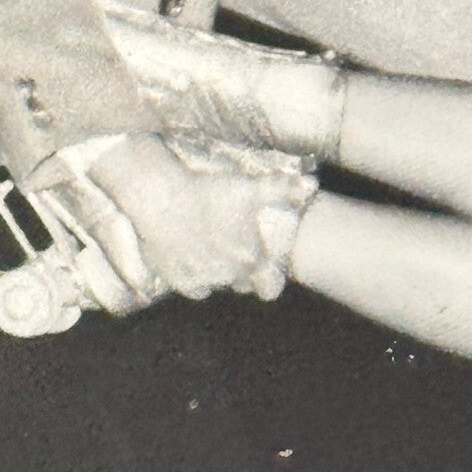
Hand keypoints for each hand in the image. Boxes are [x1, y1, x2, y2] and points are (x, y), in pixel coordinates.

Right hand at [86, 133, 269, 299]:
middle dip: (240, 270)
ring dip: (216, 272)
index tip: (260, 262)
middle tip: (230, 246)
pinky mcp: (178, 281)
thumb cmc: (207, 191)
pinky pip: (194, 287)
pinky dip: (194, 276)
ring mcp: (202, 281)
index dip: (268, 275)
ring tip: (208, 246)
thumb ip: (282, 188)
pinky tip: (191, 254)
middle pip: (242, 284)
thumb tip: (310, 183)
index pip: (270, 287)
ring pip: (217, 285)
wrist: (161, 198)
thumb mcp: (249, 188)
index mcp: (250, 260)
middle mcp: (228, 276)